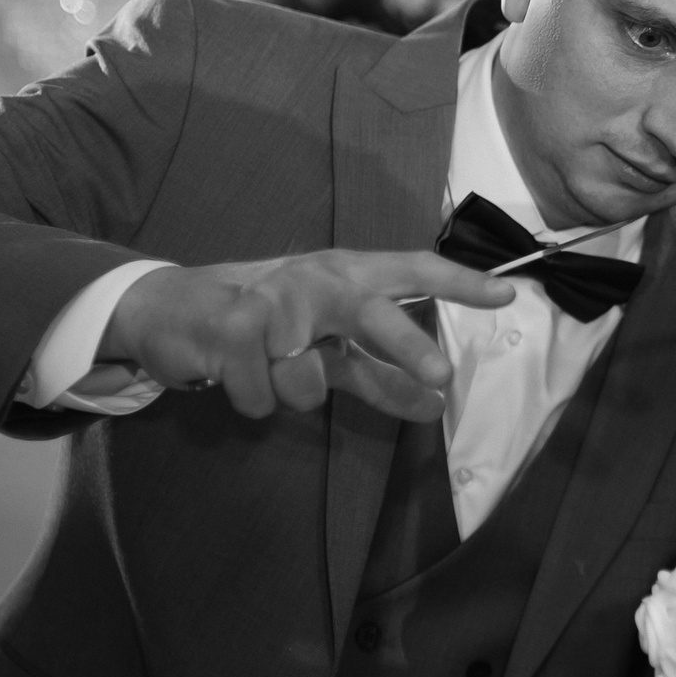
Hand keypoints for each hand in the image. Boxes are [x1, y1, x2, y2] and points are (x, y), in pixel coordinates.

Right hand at [101, 252, 516, 421]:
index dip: (459, 282)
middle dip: (405, 344)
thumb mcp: (330, 350)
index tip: (506, 296)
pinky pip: (263, 397)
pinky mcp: (228, 328)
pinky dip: (252, 400)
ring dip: (291, 392)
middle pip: (369, 310)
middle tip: (442, 375)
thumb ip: (383, 376)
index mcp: (347, 276)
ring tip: (267, 369)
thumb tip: (437, 405)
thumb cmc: (266, 327)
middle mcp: (315, 280)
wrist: (170, 310)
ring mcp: (270, 300)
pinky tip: (233, 375)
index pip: (411, 271)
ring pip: (308, 380)